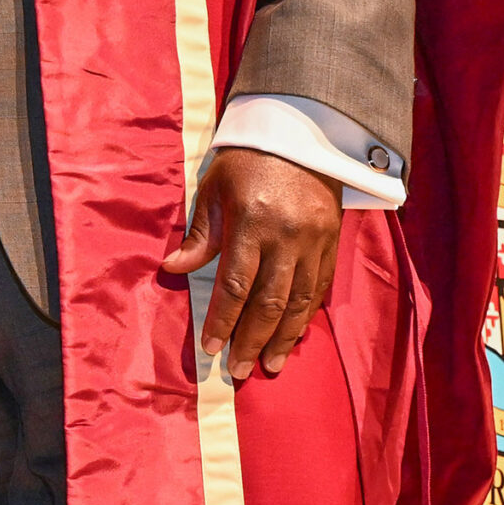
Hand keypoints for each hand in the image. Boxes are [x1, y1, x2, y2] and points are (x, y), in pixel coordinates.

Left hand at [160, 146, 343, 380]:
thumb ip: (199, 235)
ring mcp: (314, 242)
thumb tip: (172, 268)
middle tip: (239, 369)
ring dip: (284, 338)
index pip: (236, 285)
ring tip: (271, 365)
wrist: (301, 134)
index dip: (223, 320)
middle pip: (270, 302)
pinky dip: (306, 315)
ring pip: (299, 302)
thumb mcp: (213, 190)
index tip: (210, 347)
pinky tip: (294, 335)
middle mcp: (286, 238)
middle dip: (252, 340)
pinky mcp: (331, 243)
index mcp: (252, 223)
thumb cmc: (246, 161)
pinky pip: (319, 288)